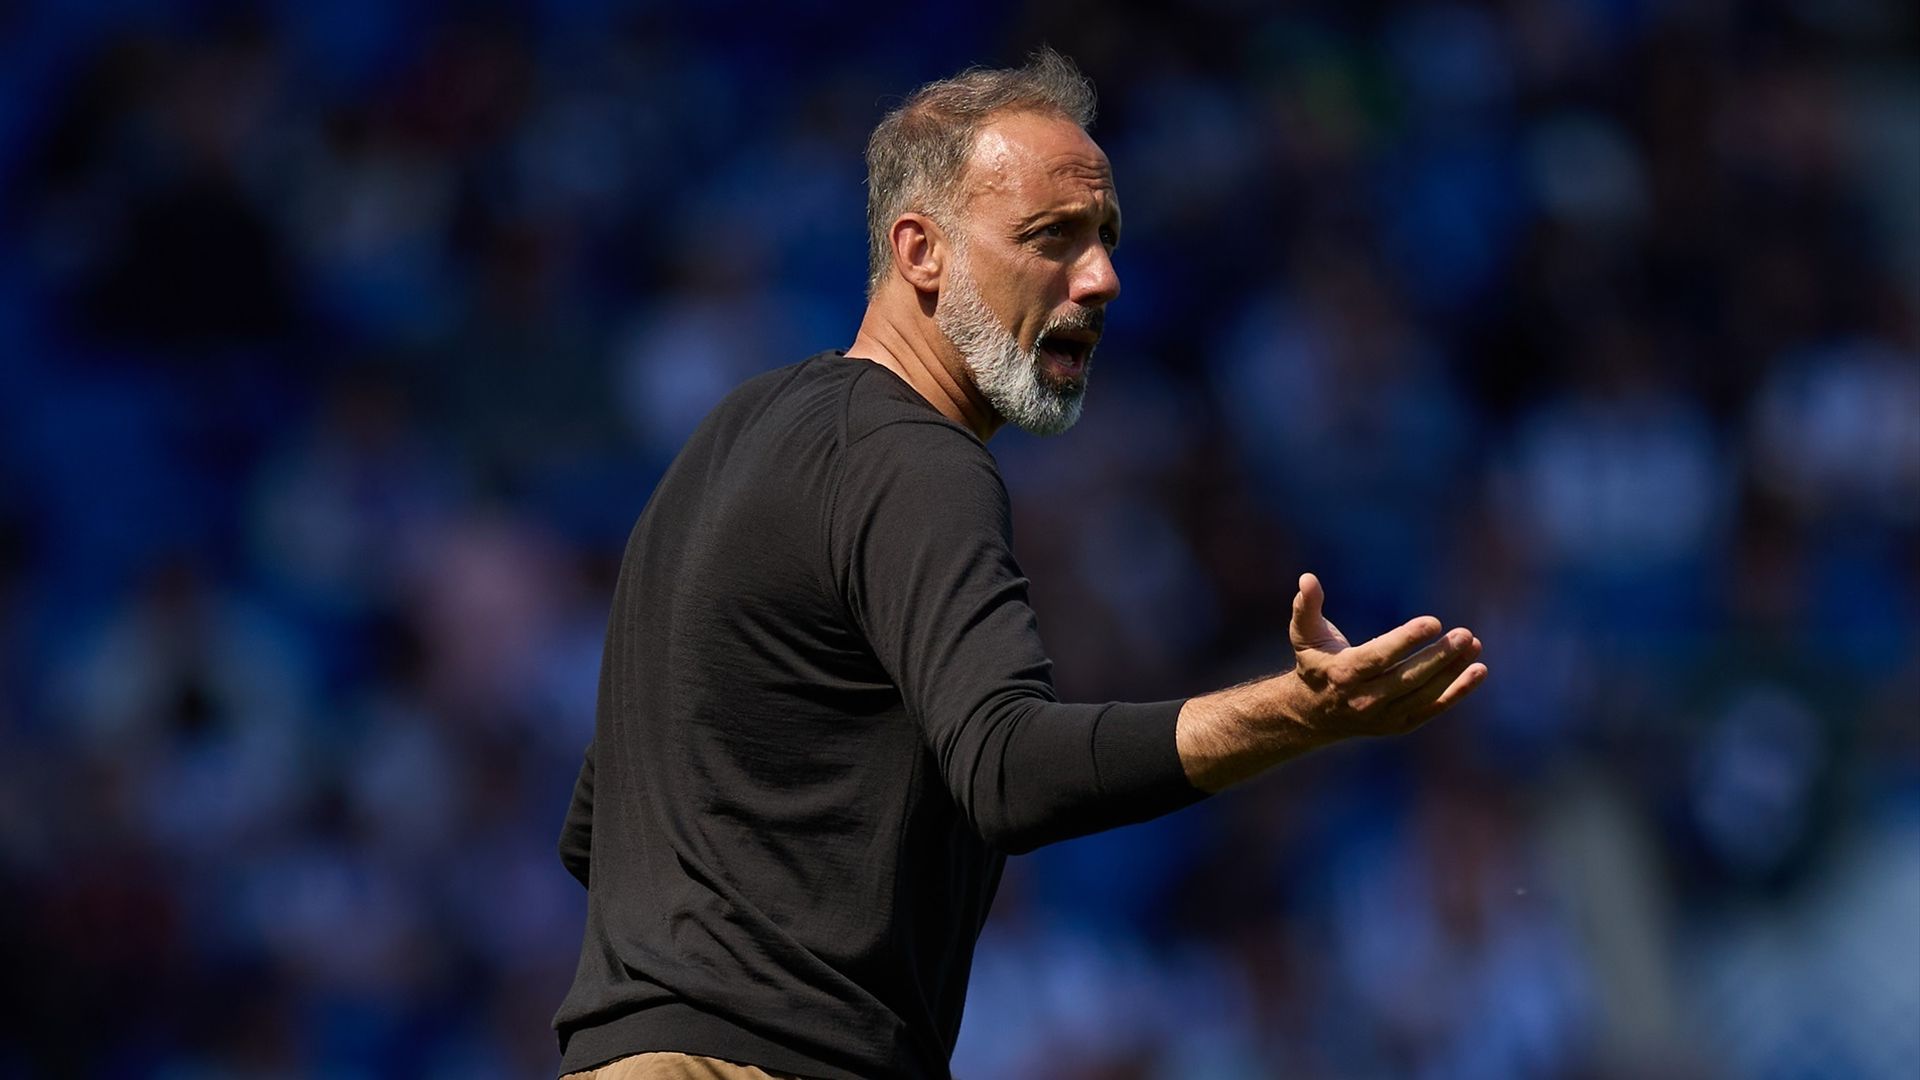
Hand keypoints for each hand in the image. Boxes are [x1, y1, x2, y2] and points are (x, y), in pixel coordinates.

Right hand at [1285, 572, 1485, 740]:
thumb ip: (1305, 606)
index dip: (1406, 641)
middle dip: (1438, 657)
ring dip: (1452, 671)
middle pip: (1407, 678)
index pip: (1379, 658)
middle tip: (1464, 634)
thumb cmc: (1315, 662)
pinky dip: (1457, 692)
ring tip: (1474, 644)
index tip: (1433, 622)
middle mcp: (1364, 699)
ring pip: (1424, 694)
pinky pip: (1433, 708)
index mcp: (1343, 674)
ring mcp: (1384, 715)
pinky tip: (1477, 670)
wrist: (1314, 713)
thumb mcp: (1304, 634)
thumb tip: (1307, 578)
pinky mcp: (1400, 724)